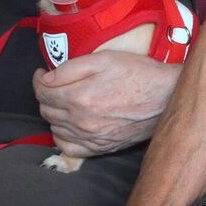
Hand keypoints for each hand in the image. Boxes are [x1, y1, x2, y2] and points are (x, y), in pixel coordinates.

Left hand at [33, 52, 181, 157]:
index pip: (42, 92)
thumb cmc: (139, 74)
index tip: (42, 73)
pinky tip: (69, 125)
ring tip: (64, 101)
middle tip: (55, 84)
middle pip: (46, 110)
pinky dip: (62, 136)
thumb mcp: (105, 59)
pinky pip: (69, 147)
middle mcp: (81, 121)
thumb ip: (71, 68)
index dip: (38, 80)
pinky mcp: (101, 147)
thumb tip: (46, 78)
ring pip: (55, 128)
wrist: (167, 96)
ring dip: (54, 113)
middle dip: (46, 95)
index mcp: (79, 97)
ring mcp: (91, 137)